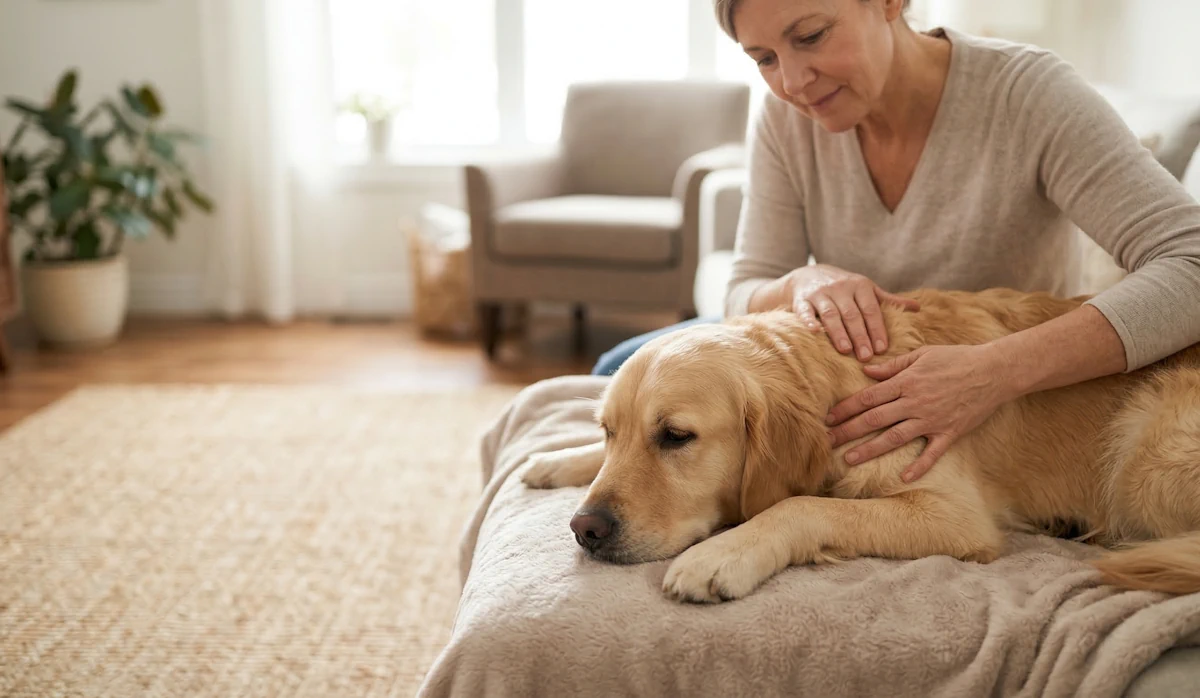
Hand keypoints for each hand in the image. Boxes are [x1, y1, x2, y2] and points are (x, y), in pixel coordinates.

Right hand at [783, 265, 919, 361]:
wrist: (807, 274)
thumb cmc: (843, 287)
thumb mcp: (866, 290)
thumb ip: (888, 301)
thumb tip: (918, 308)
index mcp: (860, 285)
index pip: (871, 309)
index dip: (876, 329)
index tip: (882, 349)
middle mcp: (840, 287)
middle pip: (852, 314)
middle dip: (860, 335)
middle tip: (866, 356)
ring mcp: (820, 293)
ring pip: (831, 314)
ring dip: (838, 332)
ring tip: (846, 350)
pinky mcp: (801, 299)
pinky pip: (804, 311)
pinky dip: (809, 321)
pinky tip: (814, 332)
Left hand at [825, 344, 1016, 481]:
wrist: (994, 370)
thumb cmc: (957, 358)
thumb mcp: (922, 355)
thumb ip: (893, 366)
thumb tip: (867, 371)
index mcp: (906, 382)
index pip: (868, 397)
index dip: (845, 408)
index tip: (828, 418)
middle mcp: (915, 402)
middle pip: (874, 419)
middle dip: (848, 431)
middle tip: (826, 442)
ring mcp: (932, 419)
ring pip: (895, 437)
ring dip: (871, 449)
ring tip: (850, 459)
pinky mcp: (950, 432)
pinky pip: (932, 453)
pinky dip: (919, 466)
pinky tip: (903, 477)